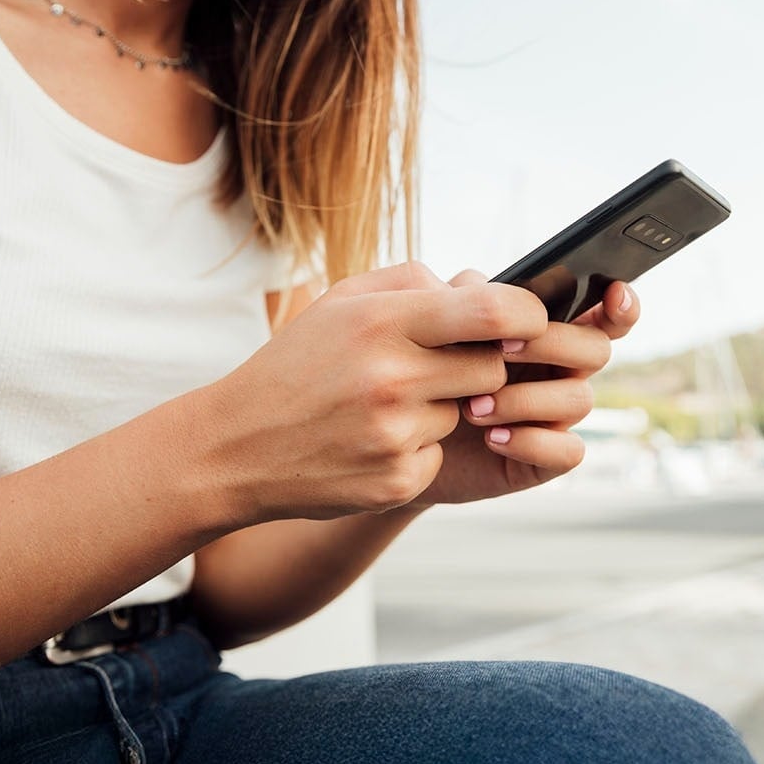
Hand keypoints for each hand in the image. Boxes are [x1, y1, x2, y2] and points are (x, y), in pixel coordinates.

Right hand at [204, 261, 547, 522]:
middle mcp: (391, 377)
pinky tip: (371, 442)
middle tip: (436, 367)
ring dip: (440, 408)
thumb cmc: (297, 365)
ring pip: (465, 412)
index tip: (529, 323)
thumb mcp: (341, 303)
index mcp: (381, 322)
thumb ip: (413, 283)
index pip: (492, 312)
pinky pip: (440, 454)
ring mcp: (394, 434)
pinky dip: (417, 448)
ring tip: (381, 407)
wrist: (235, 447)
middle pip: (491, 367)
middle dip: (476, 365)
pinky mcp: (397, 480)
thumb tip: (481, 286)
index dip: (527, 316)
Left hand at [407, 271, 641, 506]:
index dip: (619, 304)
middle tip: (498, 350)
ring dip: (526, 398)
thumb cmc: (422, 373)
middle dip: (550, 345)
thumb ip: (466, 299)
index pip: (601, 312)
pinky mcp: (544, 459)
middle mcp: (560, 371)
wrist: (397, 436)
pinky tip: (493, 439)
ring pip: (579, 399)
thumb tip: (486, 287)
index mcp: (545, 331)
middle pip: (595, 348)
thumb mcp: (438, 328)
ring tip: (473, 407)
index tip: (614, 292)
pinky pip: (568, 450)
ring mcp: (555, 416)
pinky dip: (532, 442)